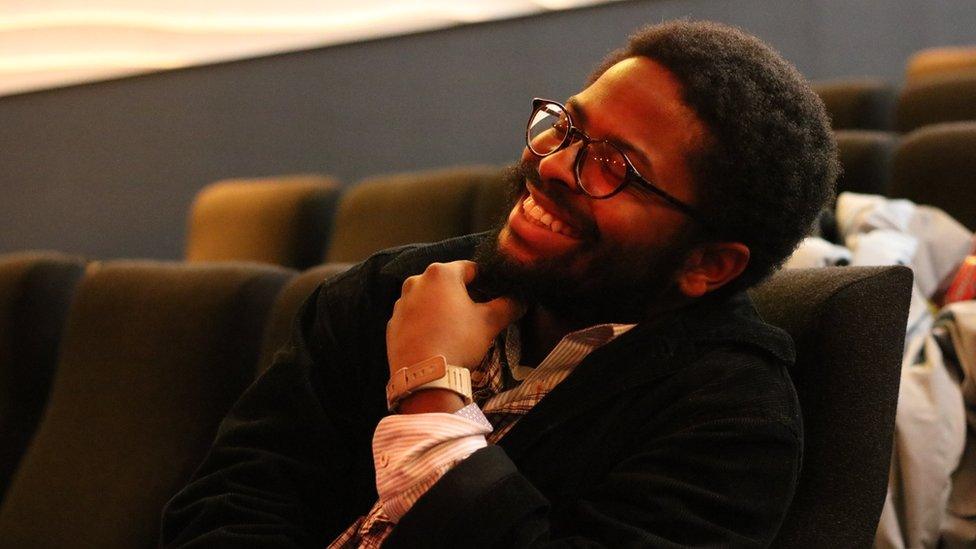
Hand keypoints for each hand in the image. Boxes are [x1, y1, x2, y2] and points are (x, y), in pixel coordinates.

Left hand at [386, 261, 522, 373]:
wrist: (424, 377)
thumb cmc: (458, 341)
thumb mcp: (490, 322)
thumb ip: (509, 304)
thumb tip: (520, 299)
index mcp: (441, 274)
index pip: (471, 269)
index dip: (486, 282)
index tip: (493, 297)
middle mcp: (416, 282)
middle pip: (447, 283)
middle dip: (463, 296)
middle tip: (476, 315)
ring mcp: (401, 304)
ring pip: (429, 300)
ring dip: (442, 309)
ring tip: (455, 330)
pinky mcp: (392, 324)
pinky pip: (414, 318)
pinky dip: (426, 323)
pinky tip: (437, 340)